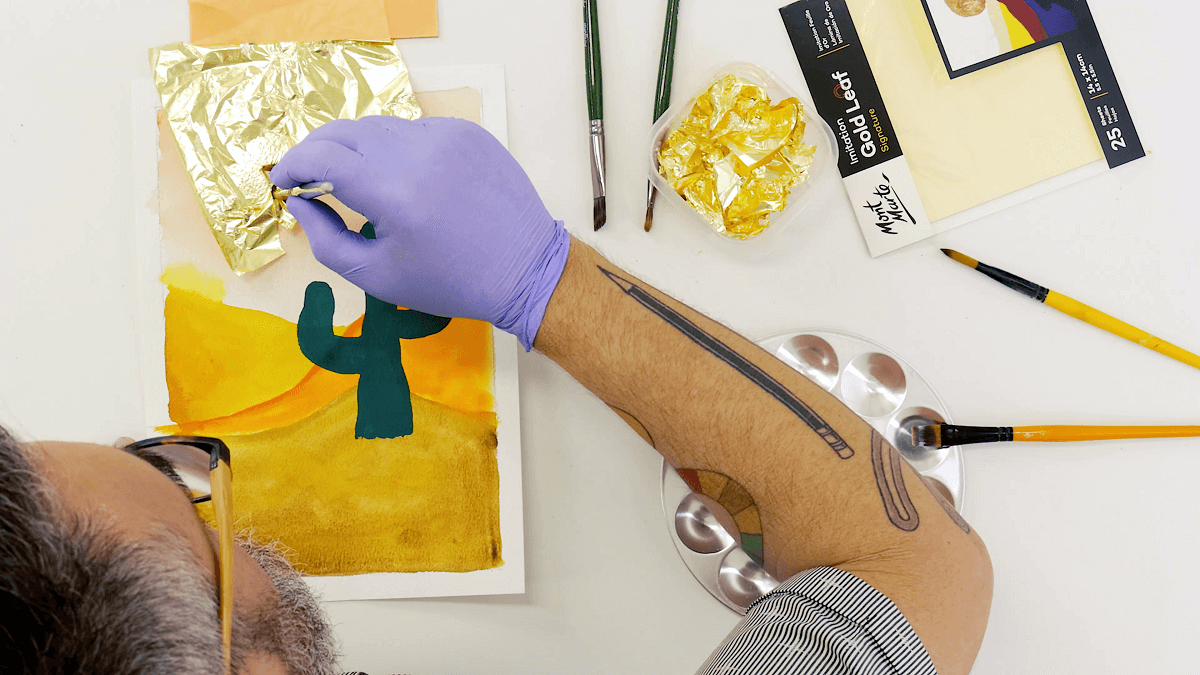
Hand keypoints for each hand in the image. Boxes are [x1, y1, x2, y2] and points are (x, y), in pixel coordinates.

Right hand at [271, 116, 569, 349]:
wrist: (525, 270)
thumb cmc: (450, 282)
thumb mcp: (377, 276)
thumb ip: (325, 238)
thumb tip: (300, 201)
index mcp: (394, 194)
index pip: (321, 156)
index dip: (292, 164)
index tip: (284, 180)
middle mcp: (419, 154)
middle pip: (345, 132)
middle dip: (317, 152)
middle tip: (310, 179)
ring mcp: (447, 137)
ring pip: (379, 127)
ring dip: (356, 149)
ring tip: (356, 182)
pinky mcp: (468, 133)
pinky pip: (415, 129)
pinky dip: (397, 148)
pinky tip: (407, 181)